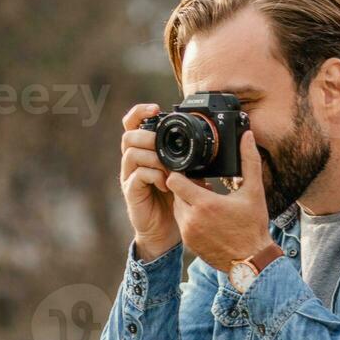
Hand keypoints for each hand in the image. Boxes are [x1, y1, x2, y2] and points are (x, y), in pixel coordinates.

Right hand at [119, 103, 179, 261]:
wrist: (166, 231)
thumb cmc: (174, 200)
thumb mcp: (185, 176)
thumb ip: (189, 161)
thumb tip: (210, 150)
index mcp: (144, 152)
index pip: (133, 124)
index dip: (140, 112)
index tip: (156, 109)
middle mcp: (133, 161)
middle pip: (129, 136)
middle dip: (148, 136)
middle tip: (164, 145)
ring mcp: (129, 176)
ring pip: (131, 153)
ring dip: (153, 156)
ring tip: (169, 168)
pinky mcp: (131, 192)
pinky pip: (137, 175)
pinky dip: (154, 175)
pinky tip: (166, 183)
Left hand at [166, 130, 273, 270]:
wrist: (251, 261)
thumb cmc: (253, 227)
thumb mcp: (254, 192)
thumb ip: (249, 161)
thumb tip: (248, 136)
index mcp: (204, 204)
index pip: (174, 179)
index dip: (181, 173)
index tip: (191, 171)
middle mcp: (191, 219)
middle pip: (175, 192)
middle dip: (185, 187)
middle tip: (201, 185)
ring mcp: (188, 232)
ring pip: (177, 207)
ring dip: (186, 202)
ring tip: (205, 201)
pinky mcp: (188, 243)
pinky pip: (181, 223)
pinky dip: (190, 218)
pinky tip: (206, 217)